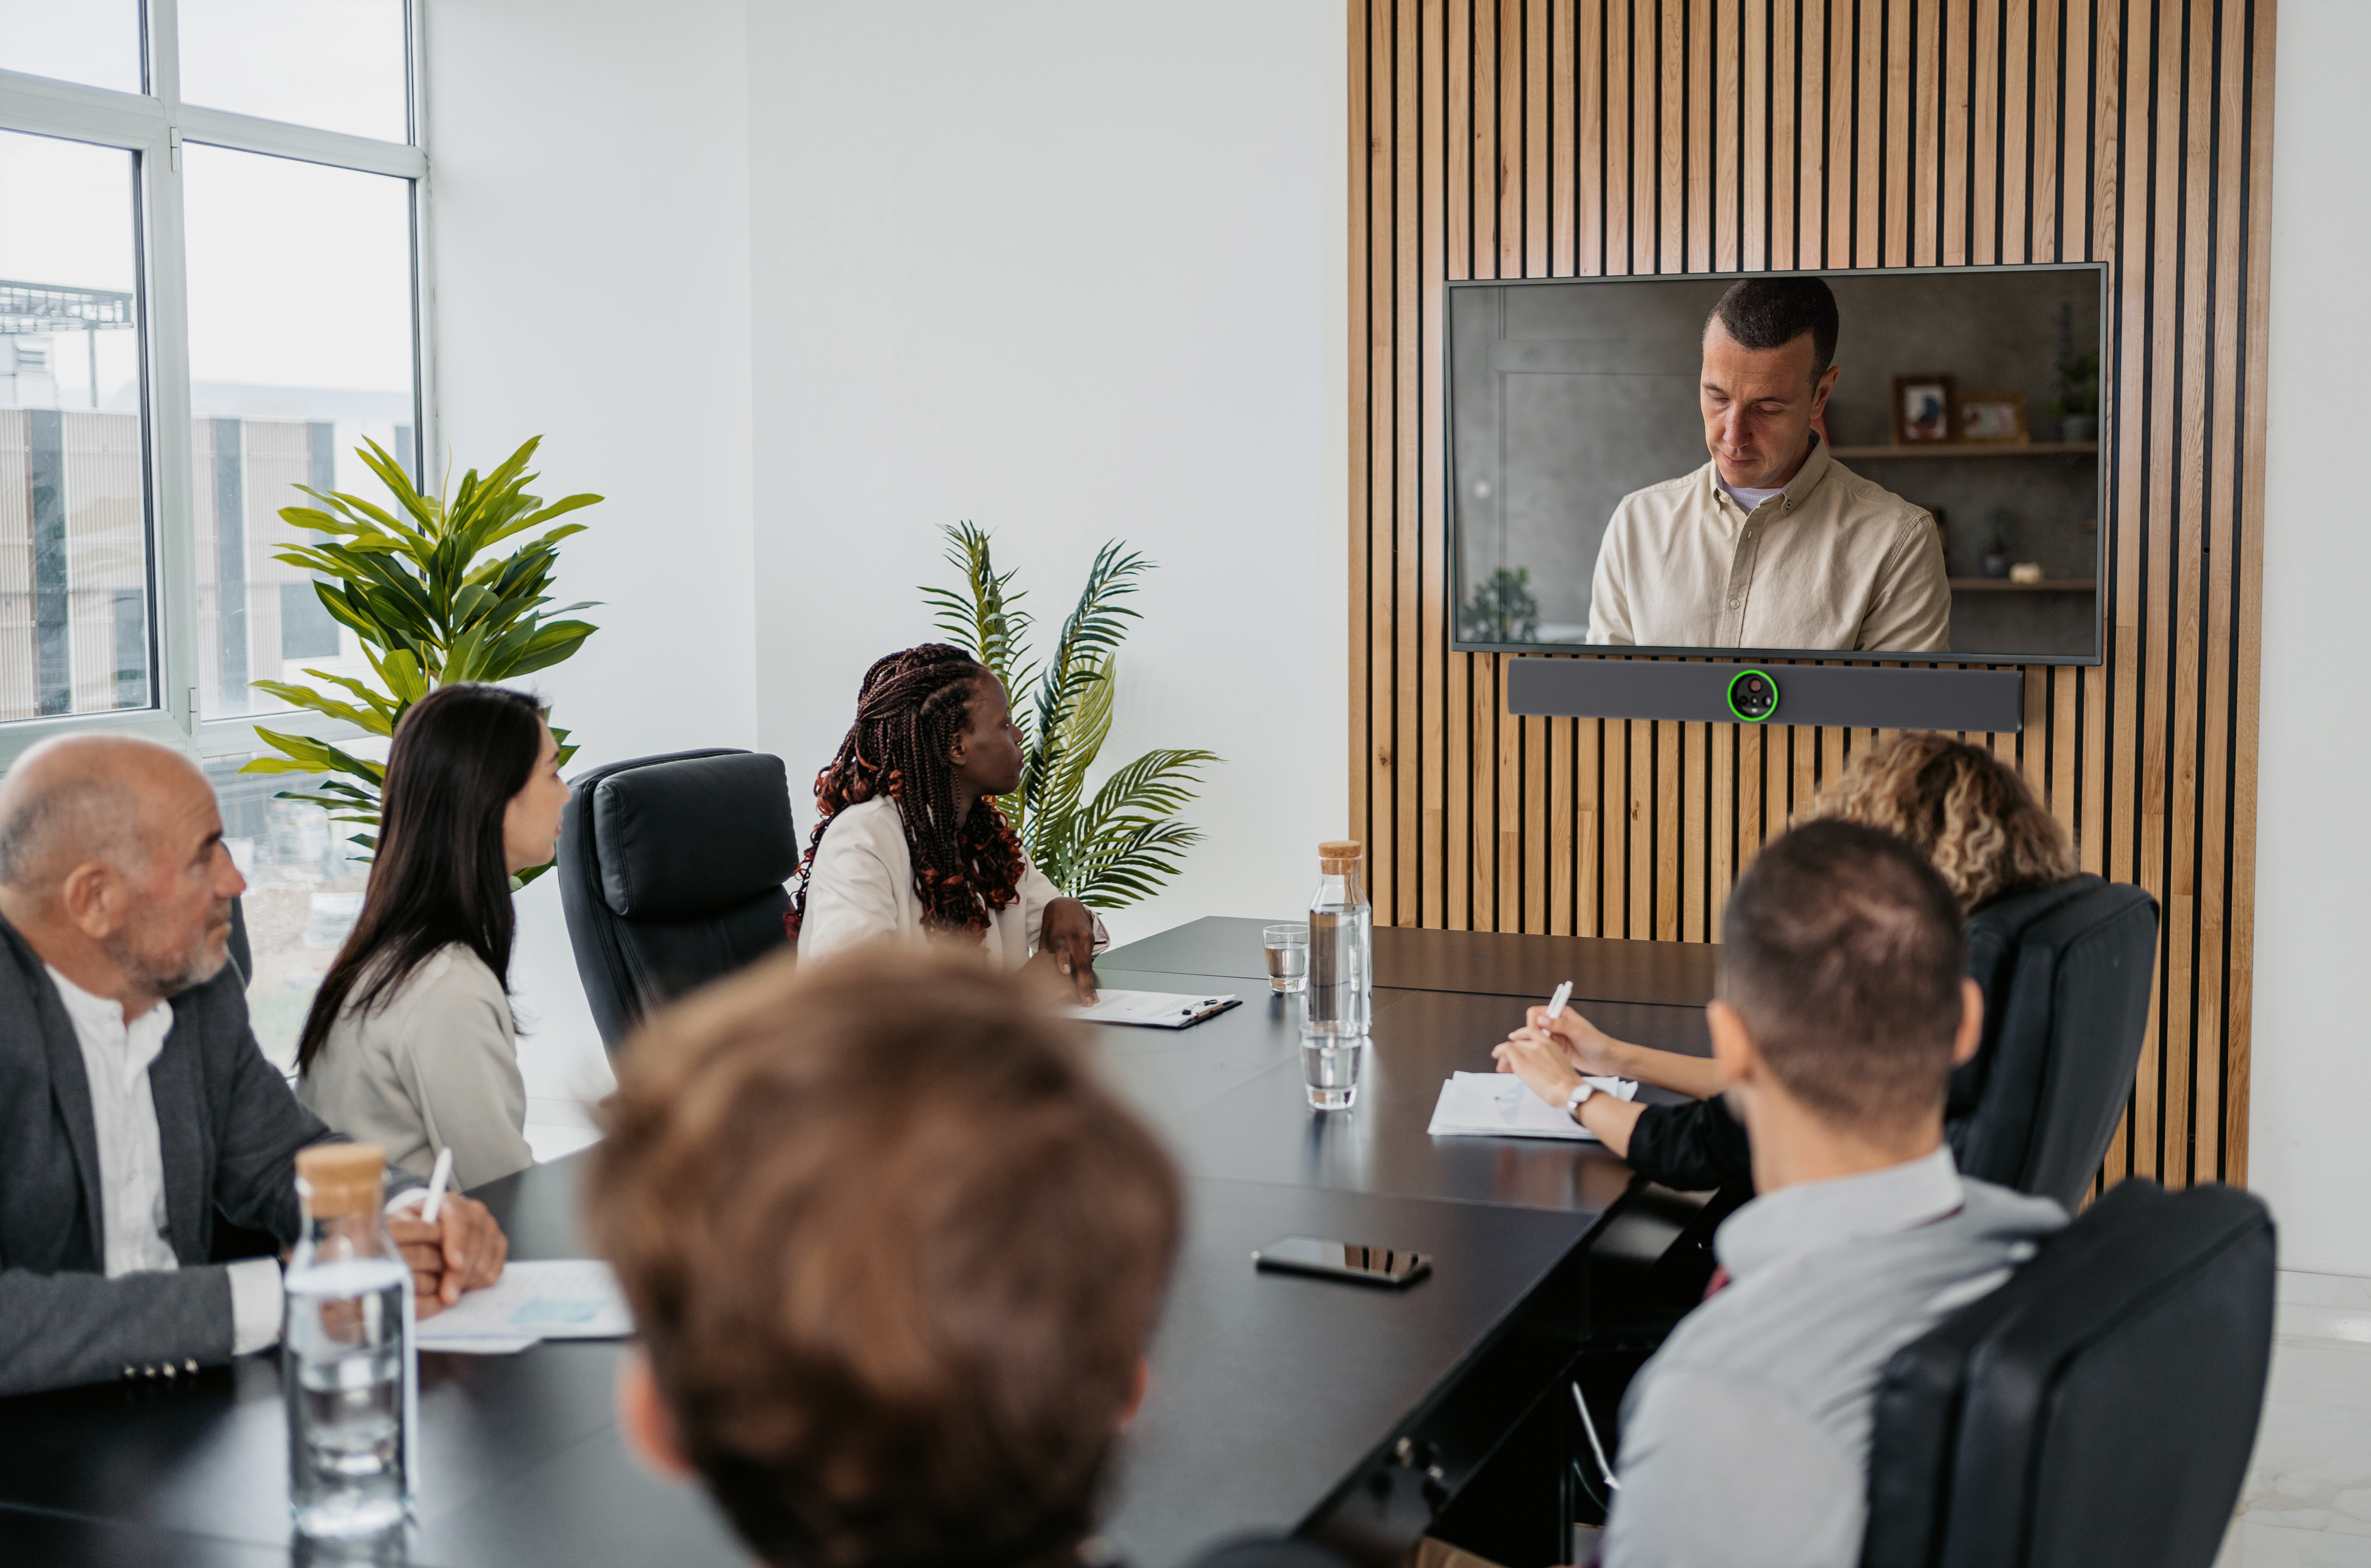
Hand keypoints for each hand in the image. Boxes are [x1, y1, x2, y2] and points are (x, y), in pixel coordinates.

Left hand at [389, 1193, 507, 1316]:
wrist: (425, 1233)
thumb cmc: (411, 1232)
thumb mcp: (400, 1227)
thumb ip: (403, 1232)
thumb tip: (402, 1245)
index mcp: (449, 1203)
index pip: (459, 1219)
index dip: (458, 1243)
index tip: (453, 1265)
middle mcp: (474, 1211)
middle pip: (476, 1243)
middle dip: (461, 1273)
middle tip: (447, 1295)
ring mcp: (489, 1227)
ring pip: (486, 1258)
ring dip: (468, 1280)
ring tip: (449, 1293)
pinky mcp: (498, 1243)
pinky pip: (496, 1267)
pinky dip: (480, 1282)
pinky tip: (462, 1286)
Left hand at [1036, 897, 1100, 1002]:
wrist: (1067, 903)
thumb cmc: (1052, 924)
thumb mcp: (1045, 935)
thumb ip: (1046, 953)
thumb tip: (1040, 975)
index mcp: (1059, 934)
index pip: (1061, 948)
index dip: (1063, 960)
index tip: (1064, 972)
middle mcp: (1074, 936)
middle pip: (1081, 962)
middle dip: (1083, 983)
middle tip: (1086, 1001)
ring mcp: (1085, 938)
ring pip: (1088, 964)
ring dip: (1089, 984)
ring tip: (1091, 999)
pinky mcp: (1091, 939)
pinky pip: (1090, 960)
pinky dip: (1089, 975)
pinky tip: (1091, 989)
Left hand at [1492, 1028, 1583, 1111]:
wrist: (1568, 1090)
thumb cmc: (1568, 1086)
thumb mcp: (1560, 1068)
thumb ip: (1548, 1063)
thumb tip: (1540, 1070)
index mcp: (1552, 1045)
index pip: (1533, 1032)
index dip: (1522, 1037)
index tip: (1517, 1043)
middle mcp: (1540, 1044)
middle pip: (1520, 1043)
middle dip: (1512, 1052)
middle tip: (1507, 1064)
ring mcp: (1530, 1051)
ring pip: (1511, 1047)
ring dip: (1505, 1056)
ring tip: (1502, 1066)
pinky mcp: (1521, 1060)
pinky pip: (1505, 1051)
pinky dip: (1499, 1053)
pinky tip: (1497, 1059)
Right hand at [1509, 1003, 1629, 1077]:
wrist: (1608, 1060)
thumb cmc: (1599, 1044)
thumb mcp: (1579, 1033)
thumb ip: (1560, 1025)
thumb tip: (1541, 1019)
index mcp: (1562, 1014)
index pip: (1537, 1012)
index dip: (1532, 1022)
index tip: (1533, 1033)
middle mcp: (1557, 1024)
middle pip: (1534, 1025)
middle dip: (1528, 1034)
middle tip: (1525, 1045)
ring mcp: (1557, 1037)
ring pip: (1536, 1038)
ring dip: (1531, 1044)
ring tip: (1527, 1053)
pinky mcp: (1557, 1049)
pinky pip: (1542, 1048)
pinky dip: (1537, 1052)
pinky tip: (1535, 1058)